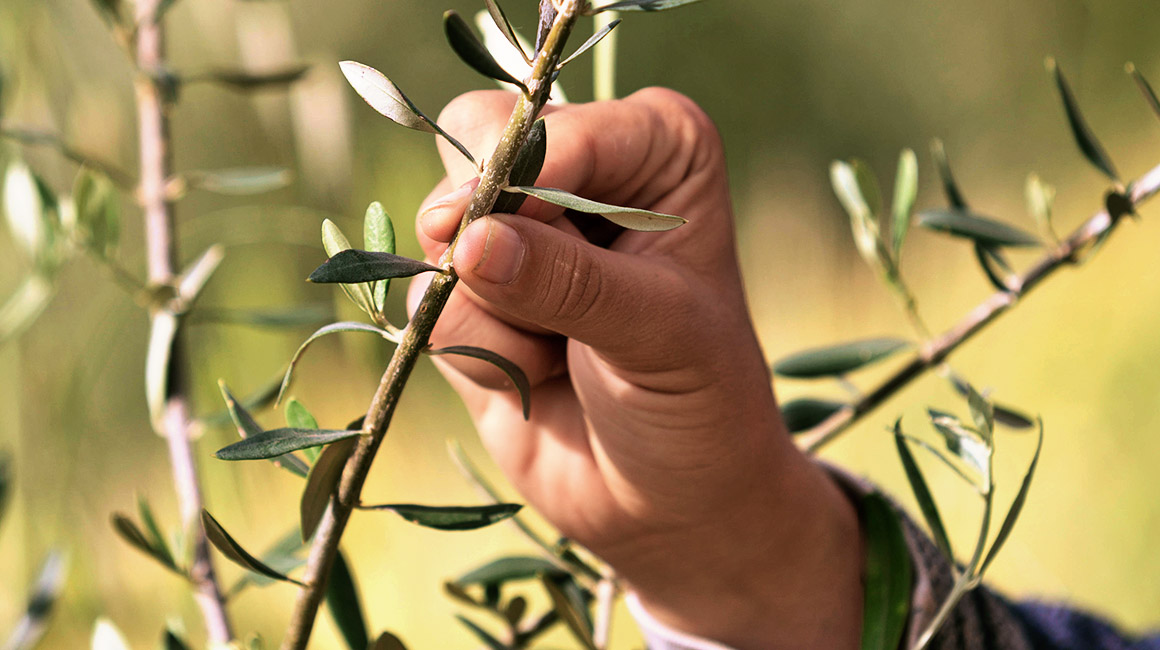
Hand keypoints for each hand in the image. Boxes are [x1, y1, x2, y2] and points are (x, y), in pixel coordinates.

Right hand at [410, 88, 863, 648]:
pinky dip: (474, 352)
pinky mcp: (472, 292)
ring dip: (492, 312)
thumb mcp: (659, 337)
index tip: (526, 251)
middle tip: (530, 298)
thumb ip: (570, 283)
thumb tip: (467, 241)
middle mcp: (583, 171)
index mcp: (656, 147)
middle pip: (474, 141)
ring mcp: (520, 230)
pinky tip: (534, 376)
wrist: (667, 502)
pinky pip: (426, 298)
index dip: (525, 183)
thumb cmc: (698, 406)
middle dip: (487, 232)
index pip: (556, 124)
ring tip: (561, 355)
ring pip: (441, 229)